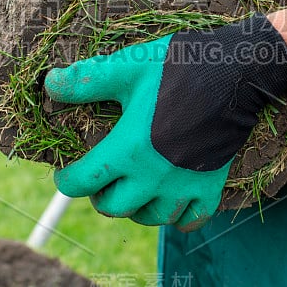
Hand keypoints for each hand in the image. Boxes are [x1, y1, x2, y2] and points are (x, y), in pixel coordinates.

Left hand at [44, 13, 286, 230]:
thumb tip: (50, 84)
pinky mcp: (211, 186)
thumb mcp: (128, 67)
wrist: (236, 71)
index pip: (84, 182)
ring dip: (134, 208)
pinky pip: (188, 220)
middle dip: (99, 197)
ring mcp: (185, 185)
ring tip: (132, 189)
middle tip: (100, 179)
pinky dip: (174, 217)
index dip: (67, 180)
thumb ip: (87, 80)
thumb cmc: (178, 66)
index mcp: (129, 149)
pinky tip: (168, 200)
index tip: (65, 173)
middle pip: (113, 208)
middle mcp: (154, 176)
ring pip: (149, 218)